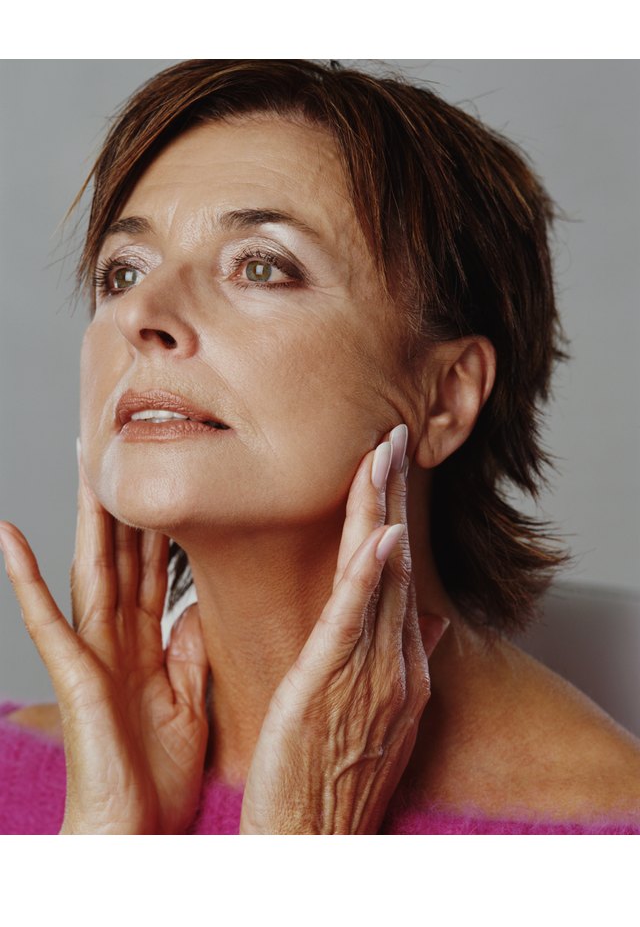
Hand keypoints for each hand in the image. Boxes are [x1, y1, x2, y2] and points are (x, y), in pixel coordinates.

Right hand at [0, 443, 209, 833]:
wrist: (135, 833)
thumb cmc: (156, 776)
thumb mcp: (190, 702)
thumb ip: (190, 651)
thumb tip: (196, 604)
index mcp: (147, 644)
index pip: (156, 568)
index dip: (162, 523)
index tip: (174, 476)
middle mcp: (117, 638)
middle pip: (123, 555)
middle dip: (125, 503)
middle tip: (125, 446)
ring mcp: (92, 652)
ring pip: (90, 570)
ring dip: (86, 519)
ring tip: (82, 465)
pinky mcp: (74, 673)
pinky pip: (46, 619)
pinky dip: (26, 578)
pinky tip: (9, 537)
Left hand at [239, 425, 448, 833]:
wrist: (310, 844)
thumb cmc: (330, 780)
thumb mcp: (378, 716)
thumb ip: (398, 659)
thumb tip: (424, 618)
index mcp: (398, 667)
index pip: (396, 577)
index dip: (394, 518)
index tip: (388, 471)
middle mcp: (393, 663)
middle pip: (393, 563)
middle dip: (393, 496)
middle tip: (392, 436)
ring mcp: (368, 675)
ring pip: (377, 576)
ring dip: (381, 511)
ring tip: (383, 454)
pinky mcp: (329, 687)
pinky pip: (352, 622)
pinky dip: (367, 575)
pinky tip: (379, 535)